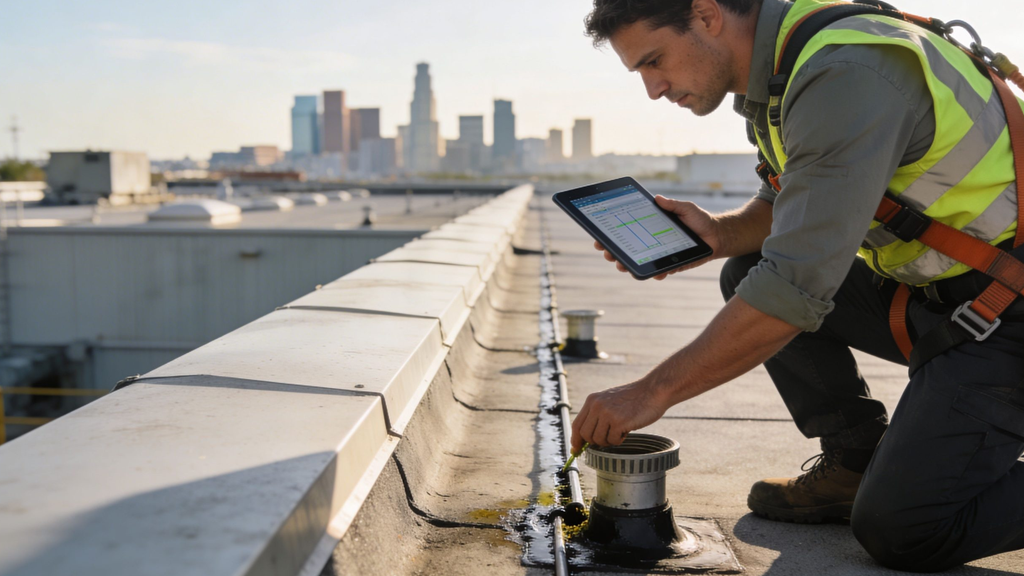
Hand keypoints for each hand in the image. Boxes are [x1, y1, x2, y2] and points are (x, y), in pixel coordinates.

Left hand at [570, 381, 669, 452]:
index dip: (575, 440)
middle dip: (595, 442)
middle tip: (608, 438)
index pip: (576, 424)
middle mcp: (597, 406)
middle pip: (585, 435)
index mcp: (592, 400)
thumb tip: (585, 438)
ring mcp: (607, 413)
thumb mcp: (609, 400)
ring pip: (598, 440)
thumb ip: (597, 414)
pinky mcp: (619, 422)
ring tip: (619, 431)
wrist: (653, 390)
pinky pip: (612, 441)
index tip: (576, 449)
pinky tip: (627, 429)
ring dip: (609, 441)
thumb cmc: (634, 398)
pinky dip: (619, 439)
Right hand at [593, 195, 722, 279]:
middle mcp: (650, 242)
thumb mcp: (685, 208)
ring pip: (638, 263)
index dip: (610, 235)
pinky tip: (654, 274)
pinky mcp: (671, 265)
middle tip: (607, 252)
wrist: (717, 236)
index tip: (598, 237)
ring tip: (622, 265)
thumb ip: (672, 205)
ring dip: (628, 265)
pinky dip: (656, 274)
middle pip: (626, 250)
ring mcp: (658, 255)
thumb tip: (658, 198)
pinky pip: (660, 271)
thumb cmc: (699, 220)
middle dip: (612, 252)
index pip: (625, 232)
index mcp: (648, 227)